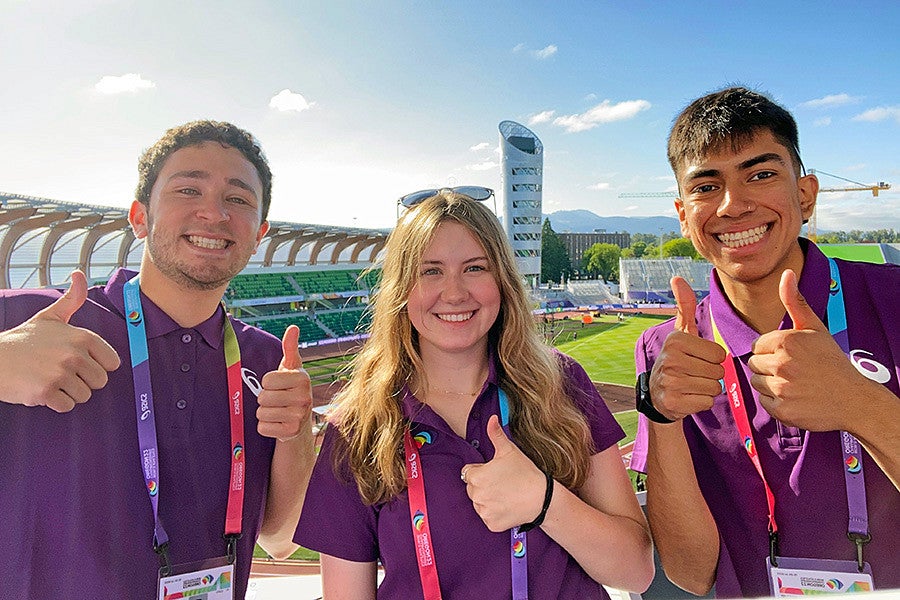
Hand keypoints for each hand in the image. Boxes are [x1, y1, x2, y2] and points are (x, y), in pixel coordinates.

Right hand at [0, 270, 119, 411]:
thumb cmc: (25, 340)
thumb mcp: (50, 316)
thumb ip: (72, 299)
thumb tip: (79, 274)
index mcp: (82, 337)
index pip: (112, 363)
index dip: (97, 366)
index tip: (80, 362)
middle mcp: (74, 354)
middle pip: (100, 381)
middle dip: (83, 381)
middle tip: (61, 372)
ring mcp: (60, 373)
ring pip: (84, 395)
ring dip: (68, 392)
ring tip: (50, 379)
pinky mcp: (46, 392)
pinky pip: (67, 406)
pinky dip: (55, 403)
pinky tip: (42, 389)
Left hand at [257, 325, 312, 440]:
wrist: (300, 421)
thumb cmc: (291, 390)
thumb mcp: (291, 369)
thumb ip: (289, 348)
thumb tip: (293, 327)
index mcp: (303, 379)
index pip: (266, 380)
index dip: (268, 383)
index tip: (278, 386)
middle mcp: (305, 398)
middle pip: (263, 397)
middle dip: (265, 399)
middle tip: (277, 401)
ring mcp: (299, 417)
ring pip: (261, 412)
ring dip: (264, 413)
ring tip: (277, 412)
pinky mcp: (291, 433)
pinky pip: (263, 427)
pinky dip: (266, 427)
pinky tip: (277, 424)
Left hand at [461, 415, 546, 531]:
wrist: (542, 498)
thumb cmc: (525, 472)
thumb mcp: (510, 450)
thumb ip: (496, 434)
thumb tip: (492, 418)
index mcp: (476, 476)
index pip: (469, 472)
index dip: (482, 470)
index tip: (496, 472)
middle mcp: (476, 495)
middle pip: (472, 488)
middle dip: (483, 485)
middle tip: (502, 483)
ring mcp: (483, 511)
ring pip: (479, 503)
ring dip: (488, 500)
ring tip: (506, 495)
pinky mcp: (491, 525)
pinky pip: (488, 518)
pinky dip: (495, 514)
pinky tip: (507, 507)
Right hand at [649, 277, 725, 420]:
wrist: (657, 395)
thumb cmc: (677, 360)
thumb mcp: (681, 333)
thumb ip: (684, 306)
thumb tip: (677, 278)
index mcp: (676, 340)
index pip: (719, 353)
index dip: (712, 358)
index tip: (696, 359)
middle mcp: (670, 359)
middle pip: (718, 370)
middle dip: (711, 374)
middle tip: (693, 373)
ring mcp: (671, 382)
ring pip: (714, 387)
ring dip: (707, 388)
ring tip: (691, 384)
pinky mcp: (673, 402)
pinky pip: (707, 402)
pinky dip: (701, 402)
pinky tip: (688, 396)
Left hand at [748, 270, 862, 430]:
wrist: (855, 399)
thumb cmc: (831, 361)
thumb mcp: (814, 328)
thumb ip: (795, 301)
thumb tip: (787, 272)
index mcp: (785, 341)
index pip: (756, 346)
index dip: (772, 351)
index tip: (792, 356)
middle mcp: (781, 364)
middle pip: (753, 365)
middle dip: (769, 368)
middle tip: (794, 371)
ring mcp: (781, 388)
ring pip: (757, 384)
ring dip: (771, 386)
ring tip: (795, 384)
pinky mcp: (782, 411)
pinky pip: (765, 404)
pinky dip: (777, 404)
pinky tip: (796, 399)